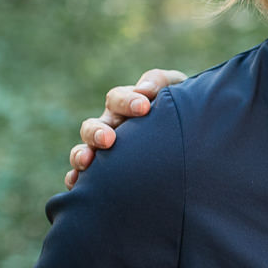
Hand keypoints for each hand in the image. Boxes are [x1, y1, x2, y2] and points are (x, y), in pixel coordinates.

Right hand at [65, 69, 186, 188]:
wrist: (193, 143)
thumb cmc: (182, 111)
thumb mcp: (177, 90)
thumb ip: (160, 82)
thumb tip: (143, 89)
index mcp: (125, 106)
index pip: (117, 99)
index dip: (127, 102)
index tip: (143, 107)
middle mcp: (110, 128)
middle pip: (92, 126)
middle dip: (97, 132)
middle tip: (109, 139)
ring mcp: (104, 152)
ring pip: (83, 150)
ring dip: (81, 154)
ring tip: (87, 161)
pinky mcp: (102, 176)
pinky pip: (82, 179)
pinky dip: (75, 180)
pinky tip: (77, 185)